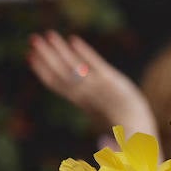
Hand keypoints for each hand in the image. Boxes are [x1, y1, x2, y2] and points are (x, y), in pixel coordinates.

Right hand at [28, 32, 145, 126]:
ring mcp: (98, 88)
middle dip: (46, 55)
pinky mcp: (113, 82)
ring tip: (48, 34)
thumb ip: (89, 107)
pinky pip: (95, 66)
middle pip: (61, 72)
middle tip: (32, 38)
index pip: (56, 84)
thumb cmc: (123, 128)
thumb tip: (74, 114)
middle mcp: (86, 94)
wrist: (140, 136)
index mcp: (82, 102)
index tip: (30, 56)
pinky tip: (74, 40)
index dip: (42, 70)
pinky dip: (83, 53)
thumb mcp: (101, 114)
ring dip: (60, 50)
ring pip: (73, 67)